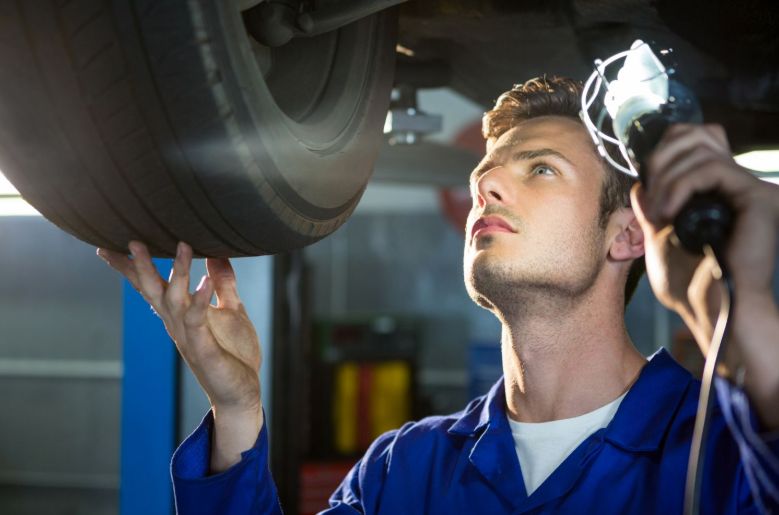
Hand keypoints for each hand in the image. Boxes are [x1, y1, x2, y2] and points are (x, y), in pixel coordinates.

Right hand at [97, 241, 263, 469]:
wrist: (240, 393)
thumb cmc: (234, 353)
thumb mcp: (232, 311)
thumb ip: (223, 284)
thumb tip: (218, 255)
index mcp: (179, 314)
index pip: (150, 286)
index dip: (130, 268)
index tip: (108, 246)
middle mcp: (177, 324)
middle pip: (153, 290)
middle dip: (142, 266)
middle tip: (132, 240)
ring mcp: (188, 336)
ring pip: (174, 300)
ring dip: (177, 273)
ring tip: (182, 245)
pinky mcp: (204, 349)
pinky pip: (198, 320)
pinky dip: (200, 299)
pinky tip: (204, 280)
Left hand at [631, 124, 778, 427]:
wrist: (712, 310)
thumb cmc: (689, 285)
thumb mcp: (659, 239)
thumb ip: (652, 208)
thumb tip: (640, 184)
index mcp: (717, 191)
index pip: (692, 140)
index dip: (662, 152)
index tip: (645, 186)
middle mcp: (737, 184)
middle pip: (694, 135)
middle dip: (660, 161)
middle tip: (651, 201)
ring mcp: (750, 188)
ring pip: (699, 150)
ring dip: (666, 179)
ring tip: (657, 215)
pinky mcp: (756, 196)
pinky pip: (710, 170)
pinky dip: (679, 187)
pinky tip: (668, 213)